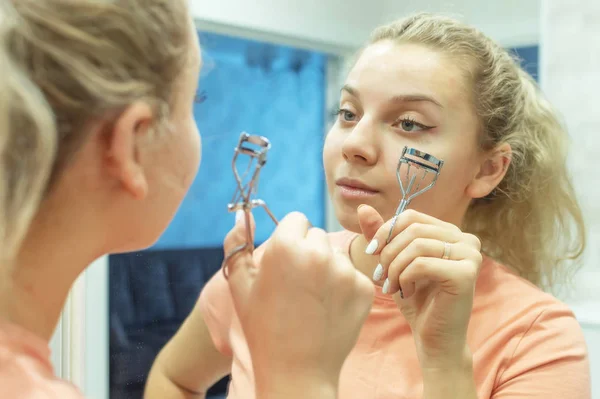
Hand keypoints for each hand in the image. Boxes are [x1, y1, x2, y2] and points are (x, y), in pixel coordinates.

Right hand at [224, 211, 373, 396]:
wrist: (296, 371)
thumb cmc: (262, 327)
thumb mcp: (239, 284)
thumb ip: (236, 242)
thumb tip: (242, 213)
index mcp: (286, 245)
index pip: (296, 220)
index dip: (289, 240)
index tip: (285, 262)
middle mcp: (318, 252)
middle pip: (317, 235)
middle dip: (308, 252)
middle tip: (297, 284)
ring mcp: (345, 270)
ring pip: (336, 255)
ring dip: (327, 268)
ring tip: (312, 300)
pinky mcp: (364, 288)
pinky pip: (353, 274)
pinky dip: (344, 287)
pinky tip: (329, 309)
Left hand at [358, 205, 481, 368]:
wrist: (434, 338)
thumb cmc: (415, 300)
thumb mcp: (393, 262)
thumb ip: (381, 235)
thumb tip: (363, 207)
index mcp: (450, 232)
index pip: (411, 216)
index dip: (386, 230)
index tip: (371, 252)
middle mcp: (466, 239)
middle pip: (413, 229)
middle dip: (389, 253)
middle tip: (380, 276)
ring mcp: (470, 255)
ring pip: (416, 245)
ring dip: (395, 267)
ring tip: (391, 286)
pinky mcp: (467, 273)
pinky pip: (422, 263)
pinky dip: (405, 278)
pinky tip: (406, 293)